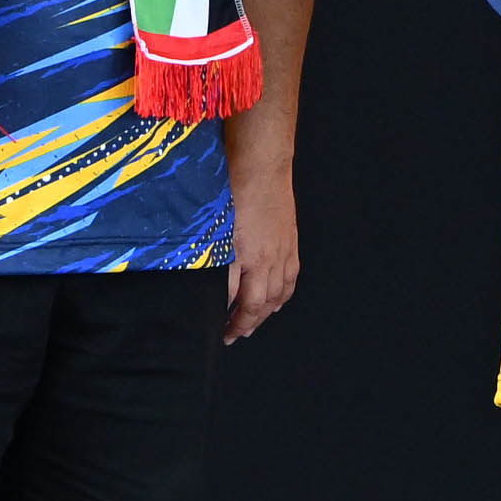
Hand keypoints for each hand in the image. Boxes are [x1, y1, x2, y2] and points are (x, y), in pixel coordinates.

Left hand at [221, 174, 300, 341]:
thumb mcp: (213, 227)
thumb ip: (212, 259)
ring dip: (265, 313)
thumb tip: (210, 284)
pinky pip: (290, 278)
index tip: (218, 331)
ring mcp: (282, 252)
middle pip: (259, 304)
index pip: (236, 300)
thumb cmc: (233, 189)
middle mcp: (267, 259)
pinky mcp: (290, 242)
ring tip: (252, 323)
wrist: (262, 165)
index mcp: (244, 257)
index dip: (228, 320)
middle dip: (246, 323)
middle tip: (232, 335)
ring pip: (277, 295)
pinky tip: (276, 299)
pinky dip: (283, 295)